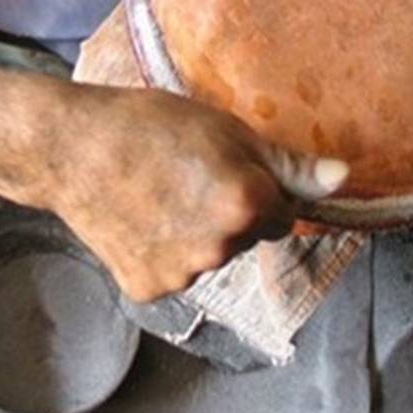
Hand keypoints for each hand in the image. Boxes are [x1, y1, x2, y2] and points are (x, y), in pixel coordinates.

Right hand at [38, 85, 348, 301]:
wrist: (68, 148)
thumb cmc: (147, 124)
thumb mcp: (225, 128)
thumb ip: (288, 163)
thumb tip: (343, 179)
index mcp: (247, 202)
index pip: (285, 214)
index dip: (261, 189)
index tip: (227, 169)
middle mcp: (222, 247)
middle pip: (248, 238)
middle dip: (231, 214)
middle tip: (186, 177)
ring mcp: (185, 273)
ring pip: (212, 257)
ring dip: (198, 234)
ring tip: (156, 193)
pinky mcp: (150, 288)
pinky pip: (176, 272)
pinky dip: (164, 252)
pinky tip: (138, 219)